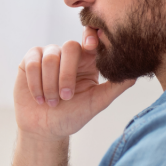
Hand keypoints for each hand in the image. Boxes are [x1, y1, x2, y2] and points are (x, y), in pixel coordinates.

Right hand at [14, 27, 133, 140]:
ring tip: (51, 102)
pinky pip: (32, 63)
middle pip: (69, 47)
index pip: (91, 39)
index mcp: (88, 61)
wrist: (44, 129)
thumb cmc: (72, 116)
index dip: (91, 36)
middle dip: (67, 75)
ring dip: (50, 84)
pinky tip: (38, 97)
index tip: (91, 44)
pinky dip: (35, 83)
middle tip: (66, 97)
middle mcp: (68, 55)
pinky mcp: (29, 61)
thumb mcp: (96, 103)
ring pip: (50, 57)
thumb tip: (136, 74)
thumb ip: (115, 87)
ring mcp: (48, 55)